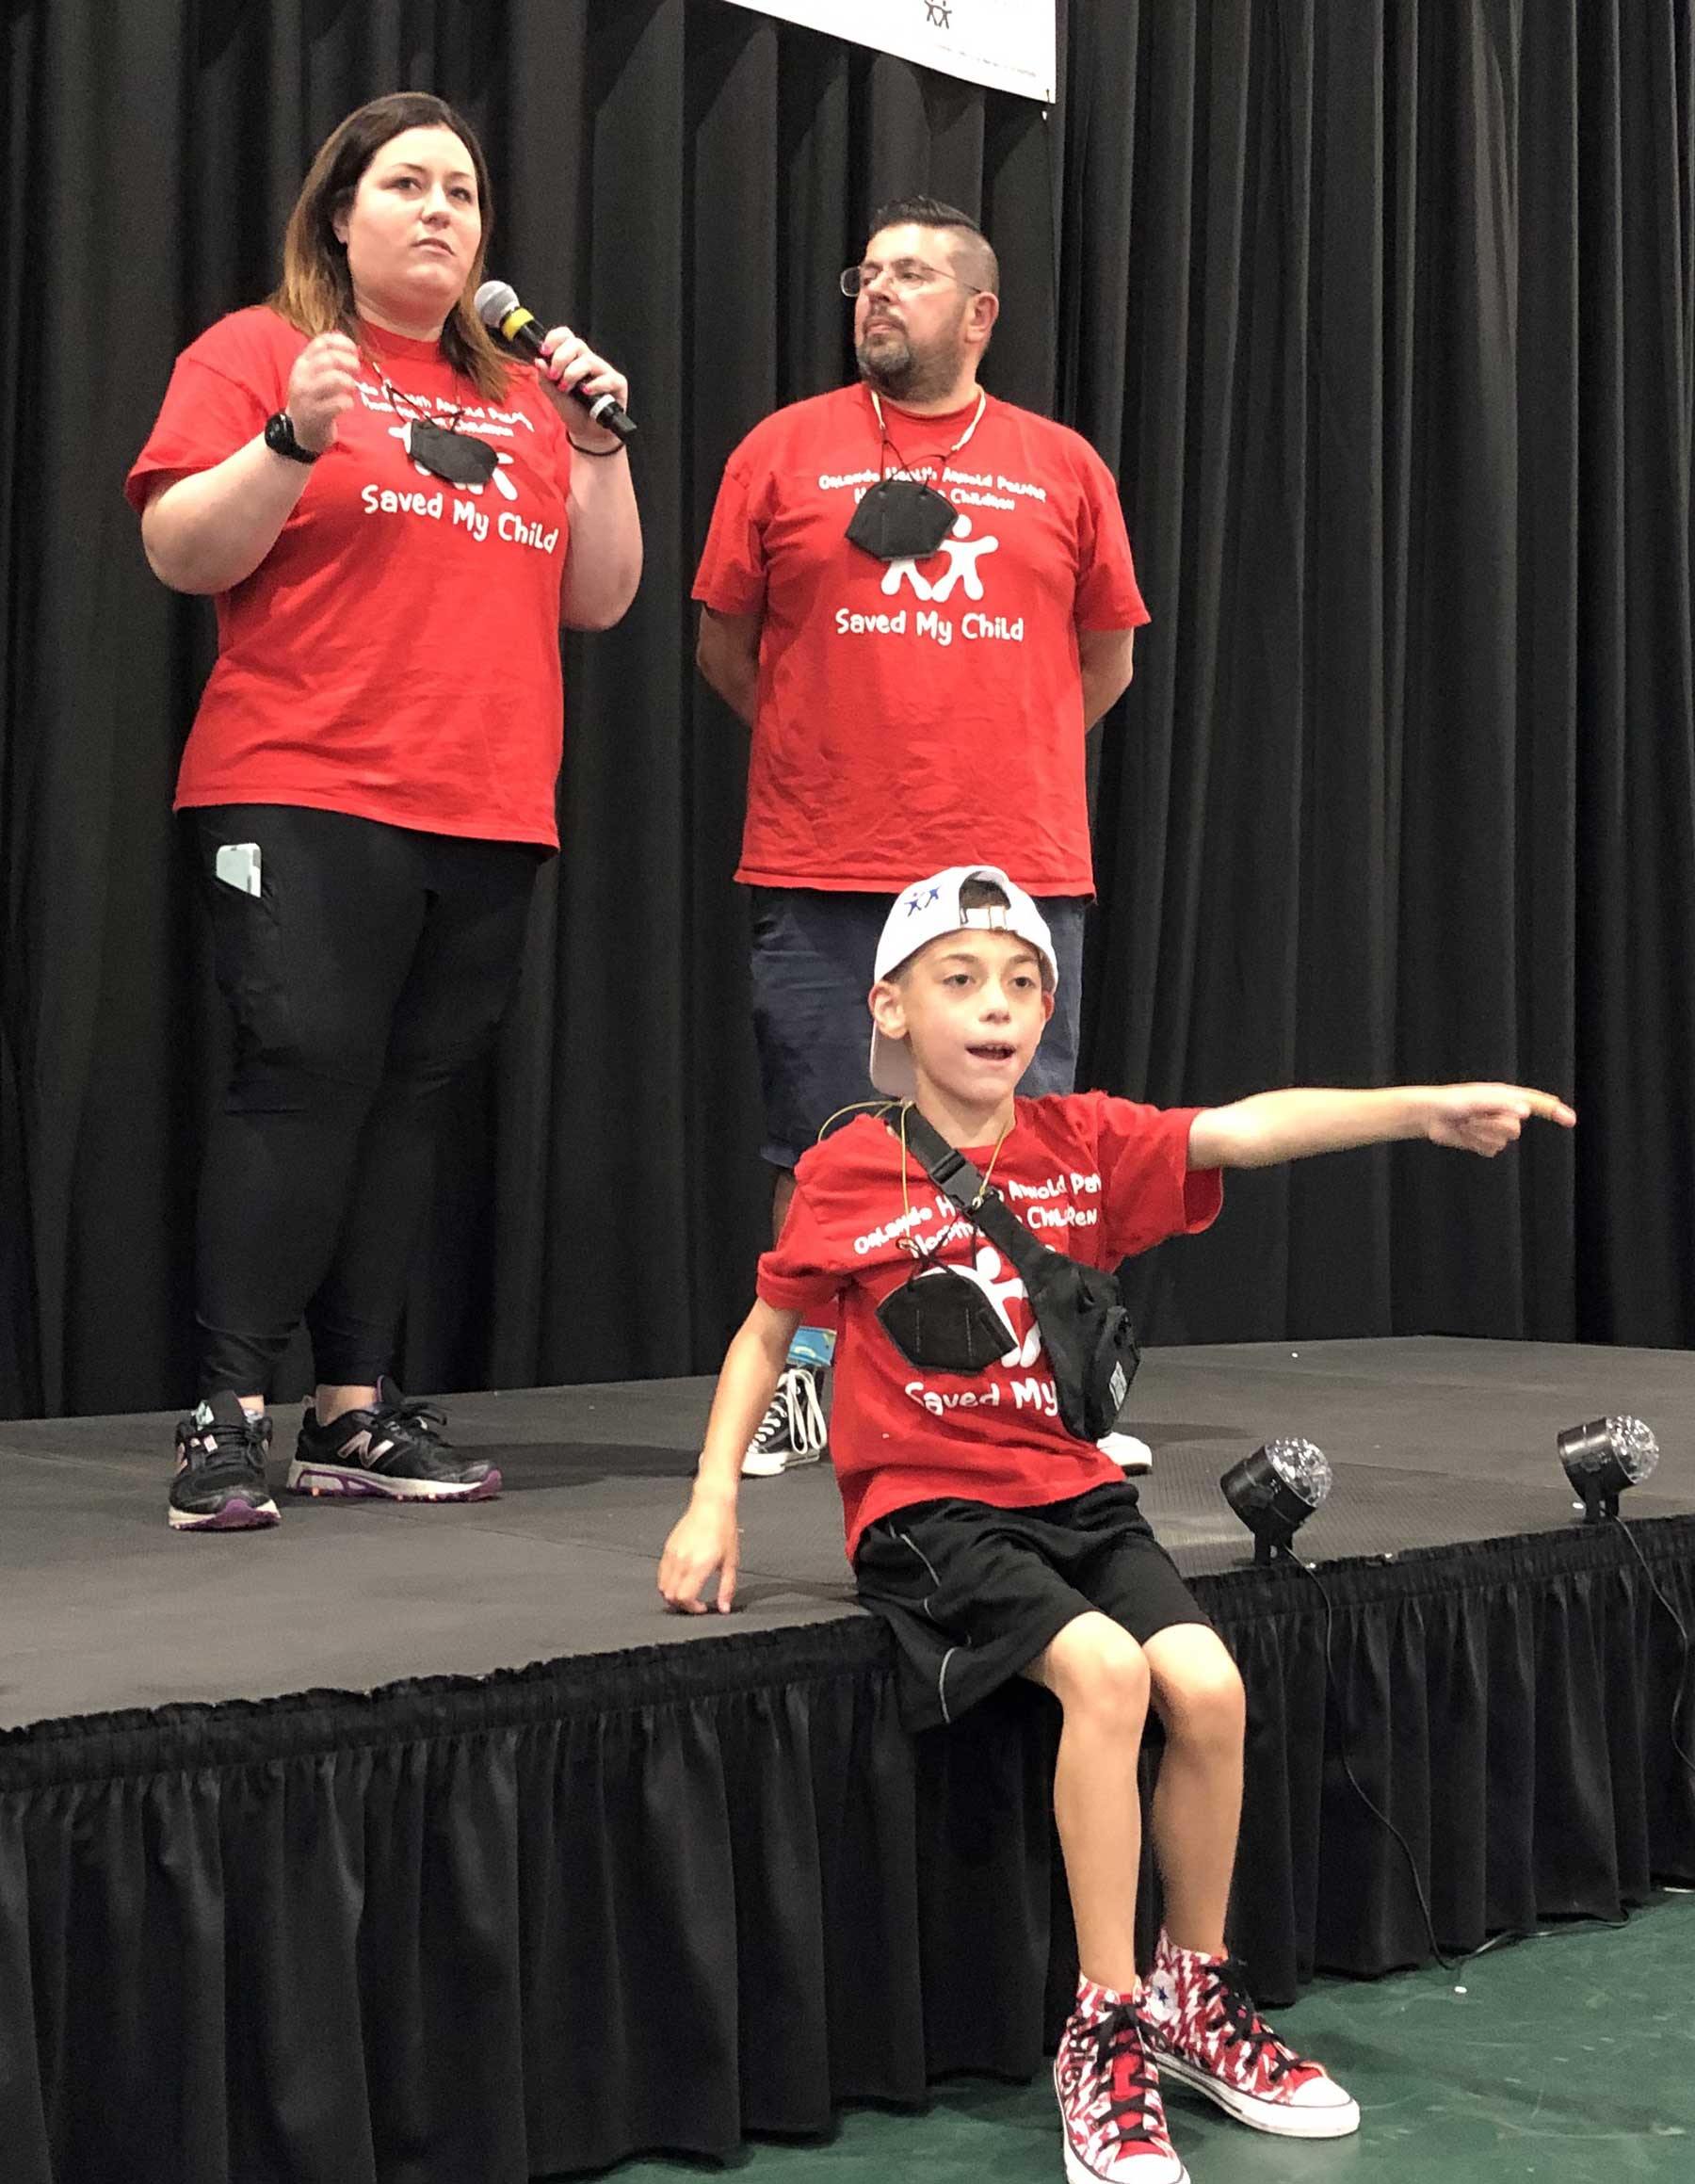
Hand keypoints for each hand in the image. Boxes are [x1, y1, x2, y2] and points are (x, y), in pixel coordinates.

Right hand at [284, 332, 360, 454]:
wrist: (300, 431)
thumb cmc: (313, 400)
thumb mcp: (313, 376)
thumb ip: (328, 361)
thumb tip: (352, 347)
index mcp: (302, 363)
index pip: (321, 342)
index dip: (342, 343)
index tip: (354, 351)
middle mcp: (302, 377)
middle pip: (330, 359)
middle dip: (349, 362)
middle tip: (357, 370)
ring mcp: (307, 396)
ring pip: (334, 379)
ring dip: (349, 382)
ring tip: (351, 388)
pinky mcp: (316, 414)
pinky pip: (339, 403)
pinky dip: (348, 402)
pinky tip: (347, 405)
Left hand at [536, 325, 627, 450]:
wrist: (587, 433)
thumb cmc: (573, 411)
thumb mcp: (554, 396)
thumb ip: (545, 379)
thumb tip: (539, 361)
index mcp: (573, 359)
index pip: (565, 337)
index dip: (554, 339)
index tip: (544, 352)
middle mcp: (588, 361)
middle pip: (576, 343)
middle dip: (561, 358)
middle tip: (554, 376)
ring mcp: (604, 371)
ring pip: (589, 360)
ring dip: (573, 373)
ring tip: (566, 388)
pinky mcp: (617, 383)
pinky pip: (608, 378)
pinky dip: (595, 384)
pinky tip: (586, 392)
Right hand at [658, 1491, 739, 1614]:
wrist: (711, 1505)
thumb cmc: (724, 1530)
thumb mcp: (731, 1561)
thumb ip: (727, 1588)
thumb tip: (724, 1608)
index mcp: (699, 1565)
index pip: (685, 1597)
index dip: (692, 1609)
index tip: (702, 1608)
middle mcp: (682, 1561)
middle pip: (671, 1595)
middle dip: (682, 1605)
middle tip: (695, 1603)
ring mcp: (672, 1555)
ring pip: (663, 1586)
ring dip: (673, 1595)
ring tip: (687, 1593)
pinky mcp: (667, 1549)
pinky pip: (661, 1573)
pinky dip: (667, 1583)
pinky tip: (681, 1580)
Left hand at [1425, 1083, 1575, 1154]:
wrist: (1430, 1115)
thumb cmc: (1453, 1101)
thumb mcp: (1478, 1099)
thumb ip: (1502, 1105)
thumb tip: (1524, 1112)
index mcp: (1506, 1097)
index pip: (1538, 1104)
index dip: (1555, 1111)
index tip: (1571, 1120)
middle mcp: (1503, 1112)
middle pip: (1515, 1129)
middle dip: (1493, 1126)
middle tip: (1473, 1117)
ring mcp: (1494, 1128)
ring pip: (1503, 1142)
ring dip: (1482, 1135)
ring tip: (1466, 1123)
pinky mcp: (1483, 1141)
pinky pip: (1491, 1150)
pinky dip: (1476, 1144)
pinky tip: (1464, 1134)